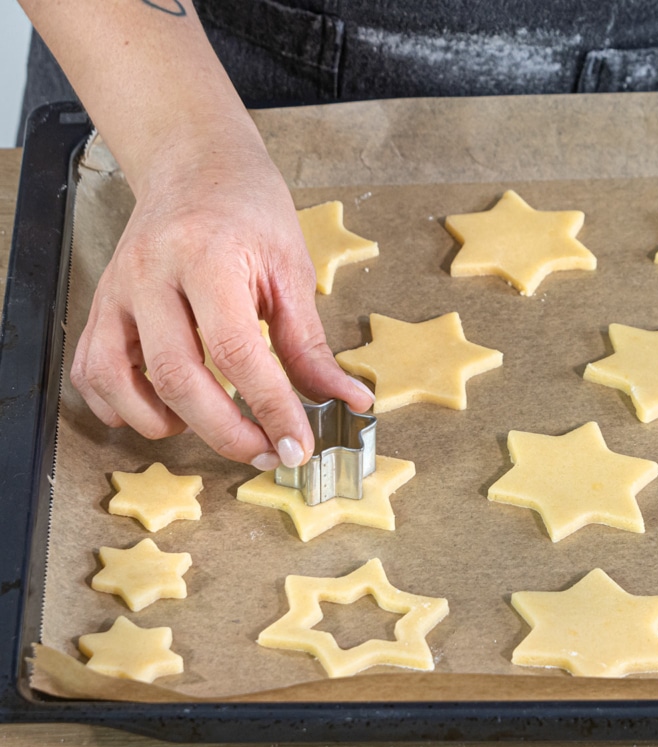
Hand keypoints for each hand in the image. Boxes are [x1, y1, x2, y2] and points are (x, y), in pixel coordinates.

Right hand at [70, 135, 373, 468]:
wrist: (195, 165)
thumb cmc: (248, 210)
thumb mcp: (291, 269)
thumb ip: (311, 344)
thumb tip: (347, 400)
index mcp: (208, 258)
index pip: (238, 354)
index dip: (270, 409)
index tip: (296, 445)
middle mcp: (152, 275)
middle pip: (179, 378)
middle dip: (227, 432)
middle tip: (266, 452)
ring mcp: (117, 292)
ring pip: (121, 382)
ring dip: (167, 424)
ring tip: (212, 425)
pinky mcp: (100, 307)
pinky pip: (92, 374)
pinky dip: (122, 407)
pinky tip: (164, 409)